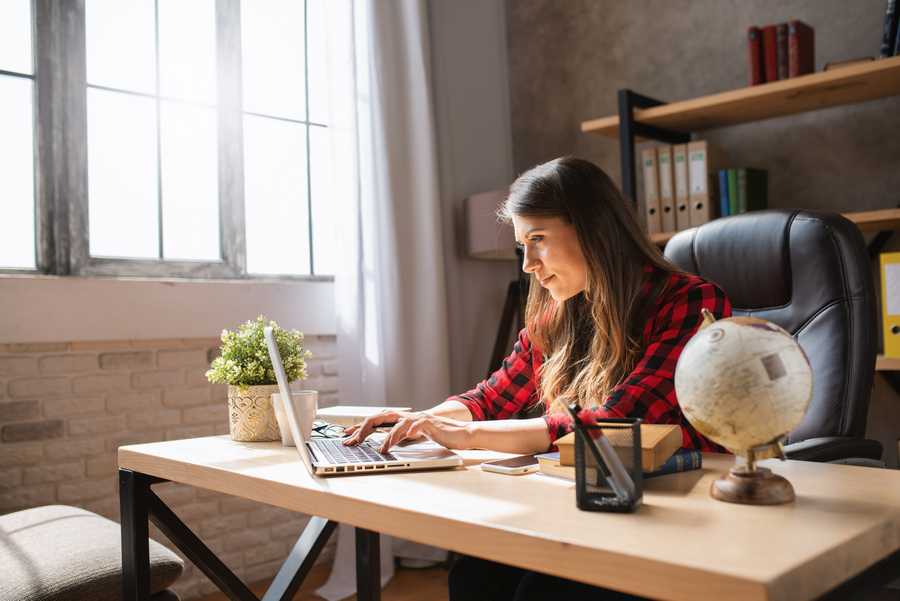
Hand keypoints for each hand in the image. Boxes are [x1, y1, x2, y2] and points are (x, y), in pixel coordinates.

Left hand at [343, 410, 471, 453]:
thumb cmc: (438, 436)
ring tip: (381, 448)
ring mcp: (418, 418)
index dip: (360, 427)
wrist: (461, 434)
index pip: (377, 419)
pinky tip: (402, 439)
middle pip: (381, 416)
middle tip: (353, 441)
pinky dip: (407, 432)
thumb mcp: (414, 437)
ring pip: (396, 422)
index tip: (347, 436)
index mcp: (402, 419)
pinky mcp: (430, 423)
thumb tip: (383, 444)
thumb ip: (400, 436)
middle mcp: (408, 416)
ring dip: (386, 436)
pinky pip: (415, 425)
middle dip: (364, 428)